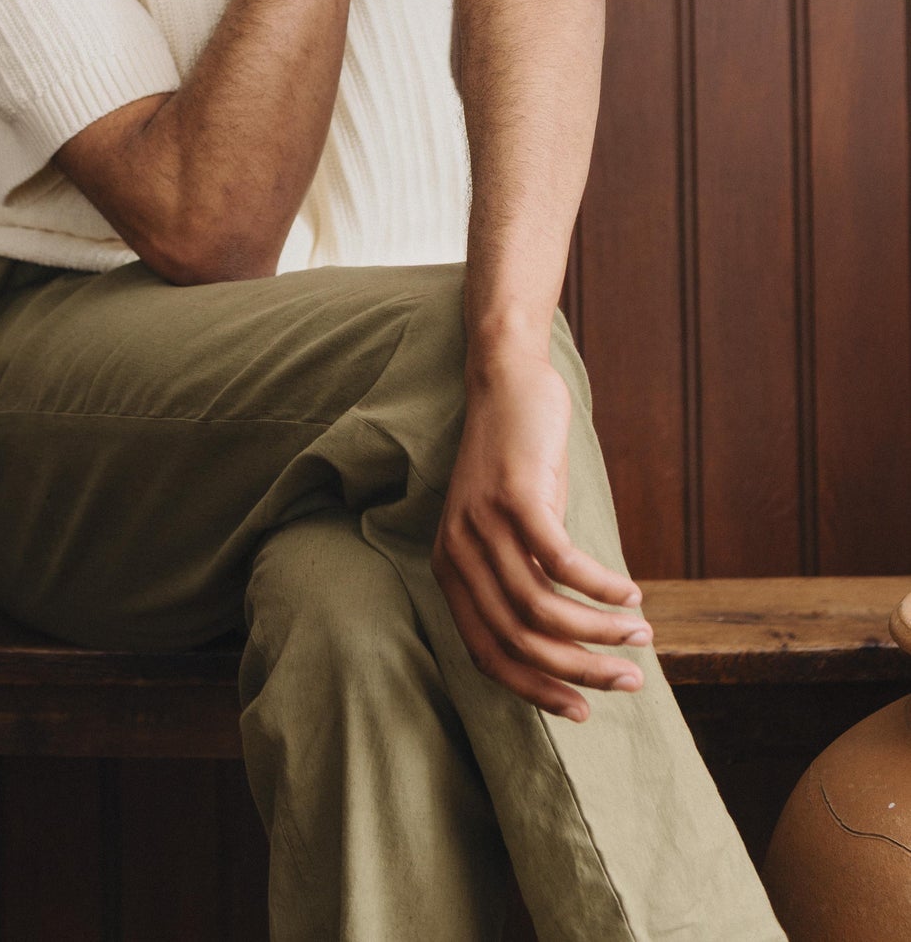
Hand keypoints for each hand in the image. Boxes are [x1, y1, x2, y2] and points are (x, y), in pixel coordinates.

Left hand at [431, 348, 650, 720]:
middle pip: (520, 641)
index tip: (585, 709)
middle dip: (582, 670)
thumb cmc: (519, 464)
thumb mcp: (512, 531)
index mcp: (451, 571)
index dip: (537, 691)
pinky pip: (563, 563)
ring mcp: (483, 525)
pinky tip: (631, 594)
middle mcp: (459, 553)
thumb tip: (572, 647)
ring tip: (641, 634)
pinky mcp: (516, 497)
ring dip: (601, 631)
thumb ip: (525, 581)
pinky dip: (602, 587)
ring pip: (545, 609)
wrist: (506, 382)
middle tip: (633, 680)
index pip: (488, 656)